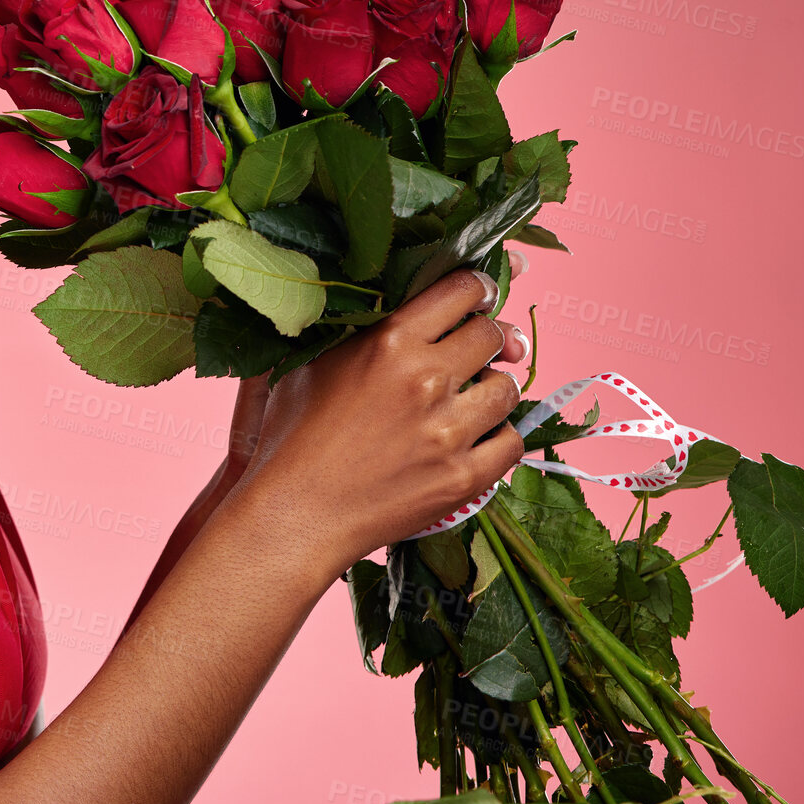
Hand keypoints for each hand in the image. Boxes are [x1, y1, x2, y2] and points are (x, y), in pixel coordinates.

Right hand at [225, 267, 532, 589]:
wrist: (294, 515)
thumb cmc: (290, 436)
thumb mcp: (309, 362)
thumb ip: (352, 328)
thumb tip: (389, 303)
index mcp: (389, 341)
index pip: (462, 290)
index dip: (478, 288)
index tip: (478, 297)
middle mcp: (426, 379)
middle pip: (491, 336)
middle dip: (488, 338)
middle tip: (477, 349)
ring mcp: (448, 431)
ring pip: (508, 388)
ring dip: (494, 387)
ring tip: (472, 397)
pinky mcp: (463, 477)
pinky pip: (512, 443)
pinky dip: (501, 436)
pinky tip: (480, 437)